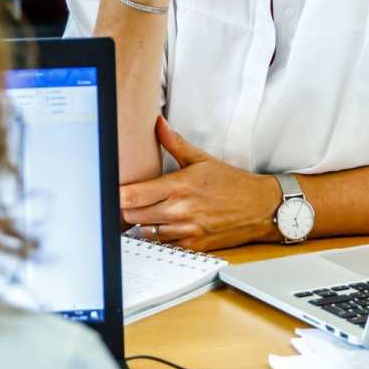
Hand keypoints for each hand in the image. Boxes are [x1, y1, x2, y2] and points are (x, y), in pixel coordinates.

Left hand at [120, 117, 281, 249]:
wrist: (261, 208)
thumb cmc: (232, 183)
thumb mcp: (202, 159)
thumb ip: (174, 143)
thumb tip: (157, 123)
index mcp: (178, 186)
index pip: (133, 195)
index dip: (116, 195)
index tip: (107, 191)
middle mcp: (179, 210)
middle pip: (133, 215)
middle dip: (125, 209)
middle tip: (125, 201)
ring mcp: (186, 230)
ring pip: (146, 232)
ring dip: (141, 224)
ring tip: (144, 213)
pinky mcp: (193, 245)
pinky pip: (164, 244)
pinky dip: (159, 237)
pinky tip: (162, 226)